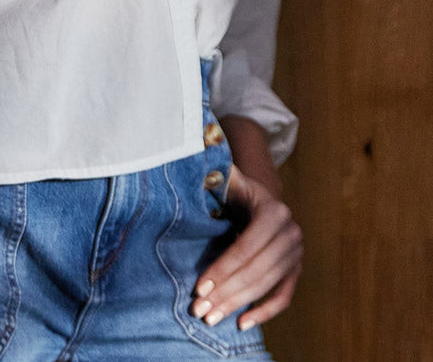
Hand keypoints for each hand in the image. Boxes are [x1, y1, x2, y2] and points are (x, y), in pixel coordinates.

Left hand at [191, 164, 302, 331]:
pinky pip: (284, 297)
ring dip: (237, 305)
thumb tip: (201, 173)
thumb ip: (216, 175)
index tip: (199, 288)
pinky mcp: (296, 270)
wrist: (261, 198)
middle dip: (225, 293)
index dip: (222, 269)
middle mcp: (291, 233)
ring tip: (212, 317)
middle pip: (255, 271)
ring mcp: (297, 254)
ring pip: (266, 286)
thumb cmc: (237, 190)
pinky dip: (264, 312)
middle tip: (200, 310)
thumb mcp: (229, 179)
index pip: (245, 248)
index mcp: (274, 211)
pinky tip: (242, 323)